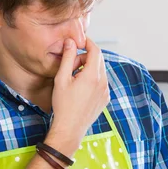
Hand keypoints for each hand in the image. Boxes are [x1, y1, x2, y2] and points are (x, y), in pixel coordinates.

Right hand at [48, 37, 109, 153]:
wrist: (70, 128)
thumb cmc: (63, 105)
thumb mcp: (62, 78)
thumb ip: (68, 57)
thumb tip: (71, 41)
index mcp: (92, 76)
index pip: (95, 50)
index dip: (88, 42)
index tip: (80, 40)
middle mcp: (103, 82)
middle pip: (99, 59)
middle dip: (87, 55)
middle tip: (72, 62)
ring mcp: (106, 91)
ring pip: (101, 71)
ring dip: (89, 67)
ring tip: (74, 76)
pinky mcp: (105, 98)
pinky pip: (102, 82)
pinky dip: (93, 78)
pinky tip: (81, 87)